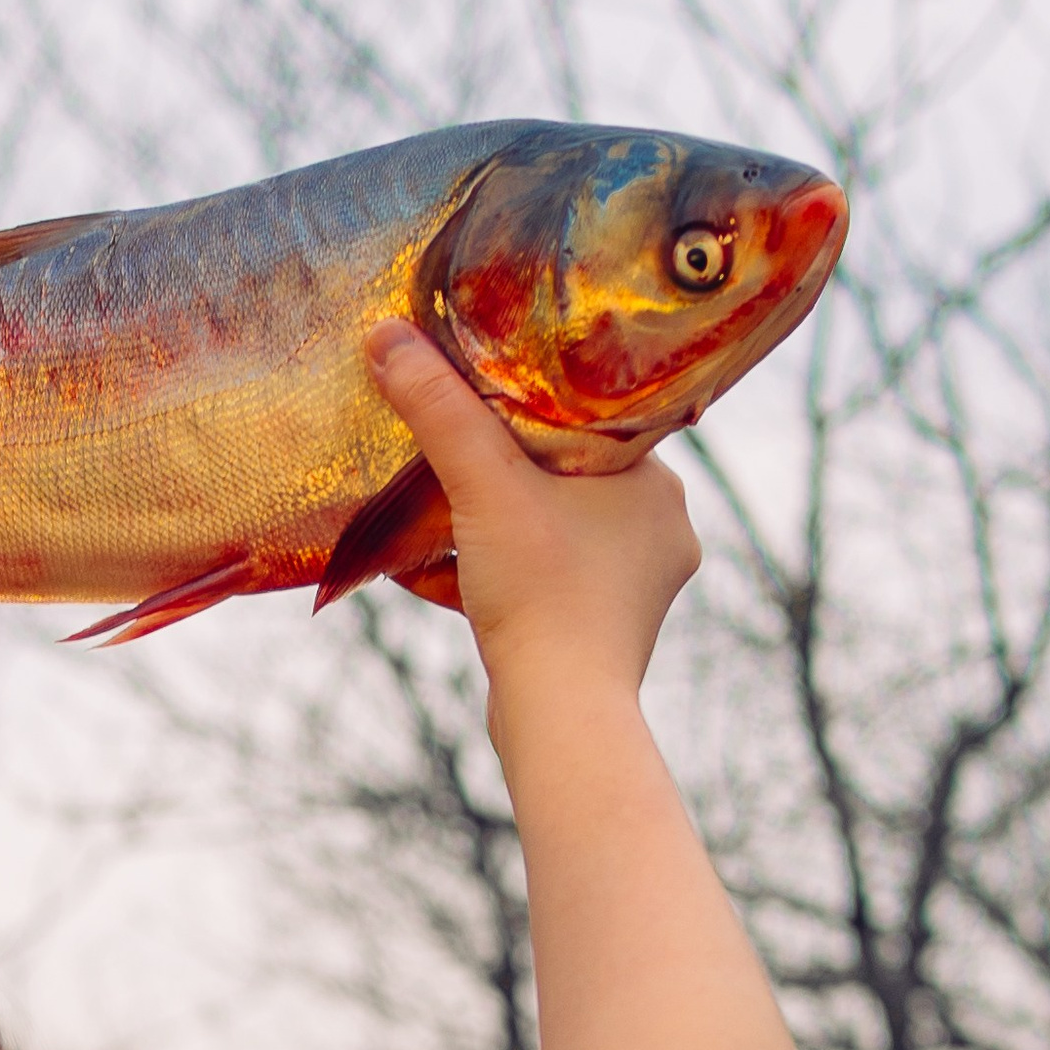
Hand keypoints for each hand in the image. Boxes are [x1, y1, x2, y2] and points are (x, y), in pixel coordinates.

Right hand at [365, 322, 698, 711]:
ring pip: (557, 533)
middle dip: (507, 474)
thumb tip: (387, 336)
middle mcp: (663, 532)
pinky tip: (450, 575)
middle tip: (454, 462)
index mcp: (657, 483)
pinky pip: (549, 583)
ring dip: (499, 528)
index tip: (484, 405)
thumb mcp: (482, 485)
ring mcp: (639, 588)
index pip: (592, 424)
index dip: (532, 413)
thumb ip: (438, 410)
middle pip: (569, 479)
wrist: (561, 714)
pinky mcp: (607, 633)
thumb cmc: (542, 592)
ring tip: (445, 517)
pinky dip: (502, 576)